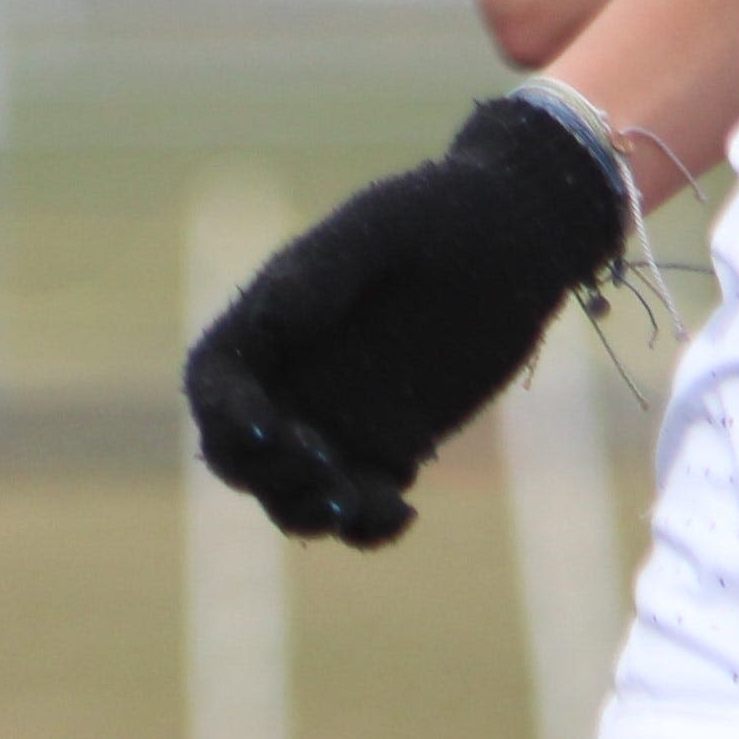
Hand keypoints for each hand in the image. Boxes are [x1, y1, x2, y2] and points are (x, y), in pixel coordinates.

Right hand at [182, 95, 627, 545]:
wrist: (521, 237)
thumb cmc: (444, 212)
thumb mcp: (384, 225)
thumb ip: (325, 268)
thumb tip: (269, 317)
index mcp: (268, 321)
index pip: (216, 385)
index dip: (227, 416)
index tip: (270, 430)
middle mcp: (291, 378)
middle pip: (240, 454)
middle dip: (267, 475)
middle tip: (324, 471)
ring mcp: (338, 419)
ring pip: (294, 492)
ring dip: (309, 510)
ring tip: (357, 501)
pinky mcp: (393, 448)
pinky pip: (362, 504)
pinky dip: (368, 525)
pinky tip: (403, 513)